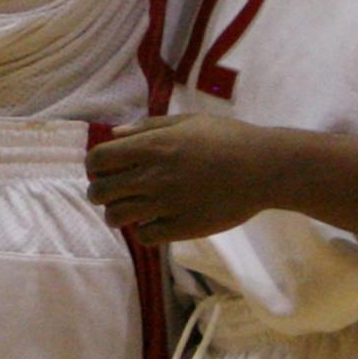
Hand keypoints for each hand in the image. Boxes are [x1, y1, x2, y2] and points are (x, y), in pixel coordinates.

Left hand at [86, 113, 267, 244]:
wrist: (262, 168)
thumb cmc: (226, 137)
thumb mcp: (185, 121)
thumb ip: (147, 128)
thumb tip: (114, 135)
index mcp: (151, 145)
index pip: (98, 159)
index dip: (95, 165)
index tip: (104, 168)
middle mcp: (152, 175)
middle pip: (100, 191)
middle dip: (100, 191)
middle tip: (112, 191)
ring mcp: (165, 204)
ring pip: (116, 217)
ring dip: (117, 213)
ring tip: (130, 209)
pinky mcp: (181, 228)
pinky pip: (145, 237)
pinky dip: (144, 230)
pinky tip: (155, 221)